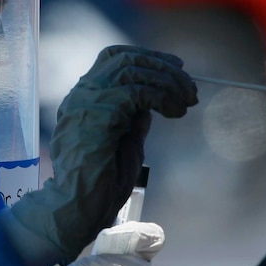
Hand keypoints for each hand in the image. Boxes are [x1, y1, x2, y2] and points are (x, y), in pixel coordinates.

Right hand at [11, 46, 196, 264]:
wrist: (76, 208)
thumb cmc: (98, 185)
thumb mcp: (124, 145)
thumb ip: (133, 122)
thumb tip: (150, 105)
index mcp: (85, 99)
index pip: (114, 59)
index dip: (147, 57)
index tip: (175, 67)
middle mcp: (82, 95)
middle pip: (124, 58)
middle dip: (161, 66)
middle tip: (188, 85)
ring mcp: (86, 103)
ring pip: (131, 70)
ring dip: (166, 81)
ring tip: (186, 100)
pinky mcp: (98, 116)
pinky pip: (135, 92)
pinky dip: (161, 96)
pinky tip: (173, 111)